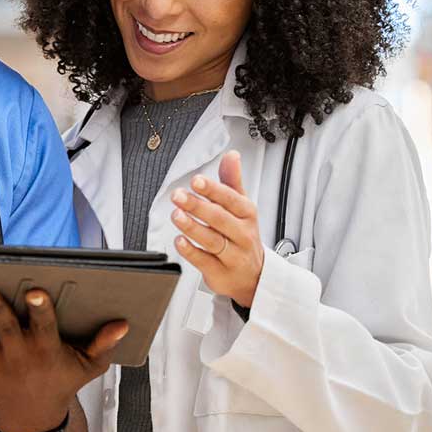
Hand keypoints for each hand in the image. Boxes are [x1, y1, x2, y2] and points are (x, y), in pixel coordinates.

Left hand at [0, 287, 127, 431]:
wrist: (27, 421)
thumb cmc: (59, 384)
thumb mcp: (86, 369)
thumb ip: (102, 345)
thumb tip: (123, 323)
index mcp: (45, 351)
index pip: (44, 327)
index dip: (39, 310)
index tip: (35, 293)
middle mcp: (16, 355)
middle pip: (3, 328)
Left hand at [170, 150, 265, 307]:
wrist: (254, 276)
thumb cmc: (242, 236)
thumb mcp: (241, 207)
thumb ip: (232, 181)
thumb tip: (231, 155)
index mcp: (247, 215)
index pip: (231, 199)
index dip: (213, 190)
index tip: (196, 181)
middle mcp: (242, 235)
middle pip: (220, 219)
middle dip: (197, 206)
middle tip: (178, 196)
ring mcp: (233, 255)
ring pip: (212, 240)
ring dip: (192, 227)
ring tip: (176, 215)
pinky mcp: (221, 273)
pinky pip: (205, 262)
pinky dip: (191, 251)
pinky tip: (179, 241)